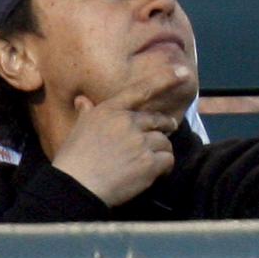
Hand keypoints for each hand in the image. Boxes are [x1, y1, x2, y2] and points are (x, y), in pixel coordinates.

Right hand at [51, 66, 193, 206]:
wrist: (76, 185)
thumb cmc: (74, 158)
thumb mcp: (78, 129)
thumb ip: (86, 113)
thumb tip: (83, 100)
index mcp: (111, 110)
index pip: (142, 89)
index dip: (166, 78)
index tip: (184, 71)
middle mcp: (127, 122)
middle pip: (158, 119)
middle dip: (165, 126)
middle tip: (167, 131)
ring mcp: (140, 142)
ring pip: (164, 141)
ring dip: (162, 150)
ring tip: (152, 160)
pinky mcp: (148, 162)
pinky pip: (168, 160)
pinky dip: (165, 167)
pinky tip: (156, 173)